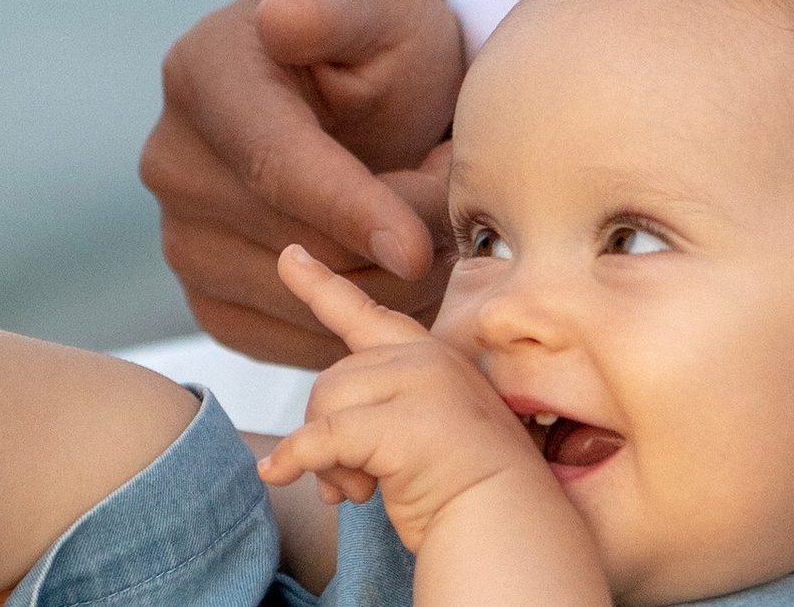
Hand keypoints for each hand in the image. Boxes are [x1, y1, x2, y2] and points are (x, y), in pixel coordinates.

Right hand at [141, 0, 464, 365]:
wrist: (369, 100)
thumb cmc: (383, 42)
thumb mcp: (381, 4)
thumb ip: (340, 9)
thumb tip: (283, 19)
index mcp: (202, 73)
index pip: (273, 163)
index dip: (352, 209)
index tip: (422, 245)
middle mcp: (172, 162)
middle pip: (301, 244)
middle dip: (403, 232)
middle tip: (454, 189)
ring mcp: (181, 239)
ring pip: (310, 301)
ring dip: (394, 276)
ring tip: (425, 213)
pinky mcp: (212, 303)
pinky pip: (300, 340)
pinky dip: (364, 314)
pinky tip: (389, 259)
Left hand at [257, 247, 551, 552]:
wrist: (515, 537)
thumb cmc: (468, 497)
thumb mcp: (418, 435)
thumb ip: (373, 416)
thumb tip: (300, 454)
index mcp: (433, 359)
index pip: (367, 315)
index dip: (322, 285)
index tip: (289, 257)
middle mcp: (430, 360)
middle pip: (334, 378)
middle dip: (326, 432)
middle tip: (351, 485)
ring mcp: (425, 386)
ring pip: (328, 405)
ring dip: (327, 460)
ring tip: (360, 493)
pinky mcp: (408, 424)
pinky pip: (324, 438)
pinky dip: (295, 459)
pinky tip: (277, 475)